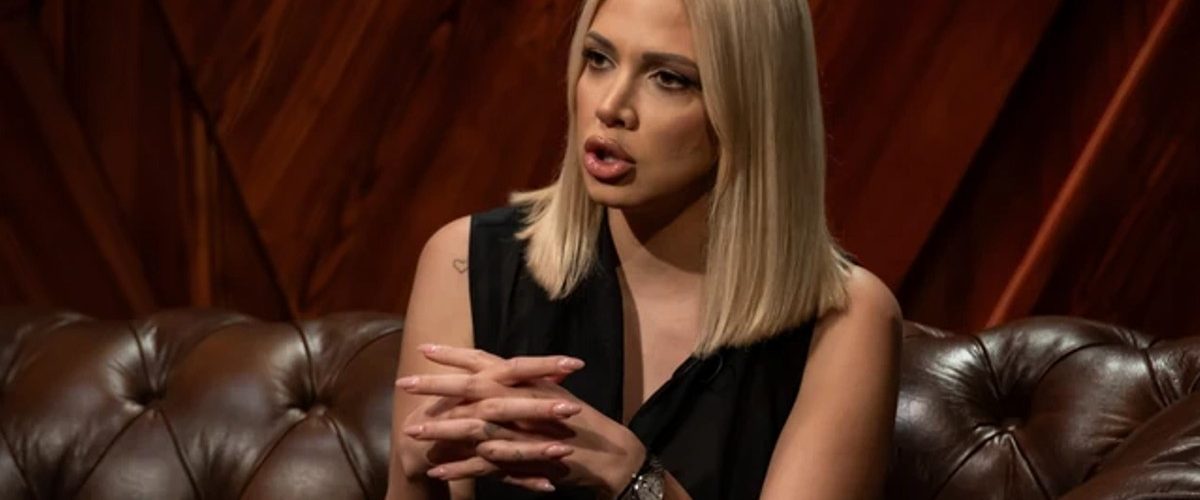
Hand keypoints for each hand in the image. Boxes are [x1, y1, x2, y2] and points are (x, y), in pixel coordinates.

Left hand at [397, 346, 647, 496]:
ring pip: (470, 424)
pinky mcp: (522, 458)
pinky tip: (437, 472)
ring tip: (410, 431)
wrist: (609, 454)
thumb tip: (500, 380)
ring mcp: (520, 429)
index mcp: (525, 381)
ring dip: (438, 428)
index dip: (454, 354)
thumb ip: (525, 388)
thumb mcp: (552, 397)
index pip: (484, 361)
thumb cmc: (583, 425)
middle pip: (470, 387)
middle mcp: (520, 399)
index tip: (425, 348)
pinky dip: (459, 468)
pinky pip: (483, 464)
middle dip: (434, 385)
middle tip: (403, 383)